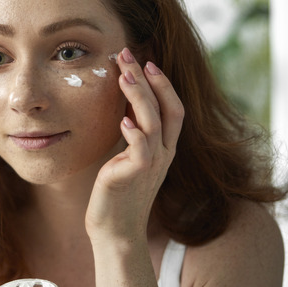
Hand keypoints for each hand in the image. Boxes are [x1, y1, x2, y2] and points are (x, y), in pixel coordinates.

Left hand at [85, 48, 184, 243]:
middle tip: (129, 55)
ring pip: (154, 122)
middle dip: (150, 78)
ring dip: (140, 96)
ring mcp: (151, 165)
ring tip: (125, 75)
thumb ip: (133, 136)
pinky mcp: (134, 176)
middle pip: (167, 108)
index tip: (145, 60)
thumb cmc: (117, 194)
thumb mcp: (127, 158)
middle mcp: (163, 154)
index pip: (172, 108)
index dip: (163, 83)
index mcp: (164, 148)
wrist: (115, 231)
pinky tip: (123, 119)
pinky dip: (134, 132)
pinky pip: (140, 149)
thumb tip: (126, 110)